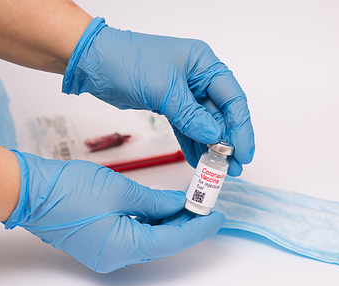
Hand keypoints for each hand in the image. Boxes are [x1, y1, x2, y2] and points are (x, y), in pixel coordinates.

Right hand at [4, 151, 224, 272]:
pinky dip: (149, 222)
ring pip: (148, 239)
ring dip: (167, 222)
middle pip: (161, 242)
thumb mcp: (121, 190)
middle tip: (204, 204)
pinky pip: (132, 235)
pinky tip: (160, 207)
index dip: (198, 228)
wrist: (30, 192)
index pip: (173, 241)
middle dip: (184, 223)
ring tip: (187, 203)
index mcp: (123, 248)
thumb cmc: (69, 190)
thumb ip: (155, 200)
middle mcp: (115, 258)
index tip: (216, 216)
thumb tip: (178, 204)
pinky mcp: (99, 242)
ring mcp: (106, 253)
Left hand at [62, 17, 254, 175]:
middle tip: (233, 167)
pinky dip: (192, 144)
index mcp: (204, 64)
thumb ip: (191, 115)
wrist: (95, 63)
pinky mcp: (169, 105)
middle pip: (221, 113)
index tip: (244, 152)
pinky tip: (198, 160)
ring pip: (205, 123)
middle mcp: (198, 78)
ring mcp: (184, 92)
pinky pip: (187, 127)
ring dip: (211, 146)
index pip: (232, 98)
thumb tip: (214, 136)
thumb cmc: (128, 62)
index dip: (241, 127)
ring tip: (218, 170)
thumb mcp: (164, 90)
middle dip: (228, 141)